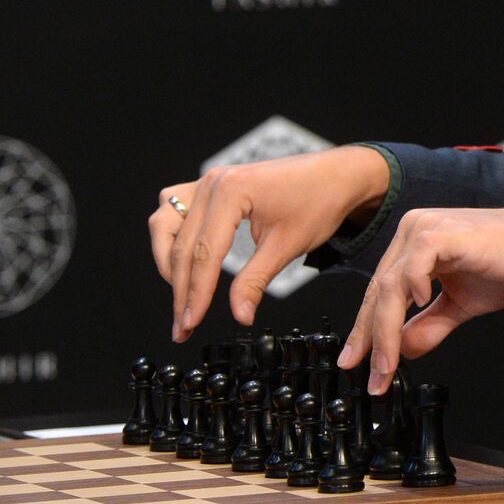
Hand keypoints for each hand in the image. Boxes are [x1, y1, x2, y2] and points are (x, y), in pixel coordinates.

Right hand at [149, 145, 389, 341]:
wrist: (338, 176)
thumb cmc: (318, 203)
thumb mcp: (287, 246)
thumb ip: (255, 282)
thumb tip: (239, 316)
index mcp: (230, 192)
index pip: (204, 253)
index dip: (196, 294)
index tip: (190, 325)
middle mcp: (213, 181)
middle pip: (183, 245)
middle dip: (181, 290)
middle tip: (183, 327)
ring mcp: (209, 180)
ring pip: (166, 224)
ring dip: (168, 262)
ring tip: (181, 296)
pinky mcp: (212, 185)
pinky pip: (175, 208)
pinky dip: (172, 236)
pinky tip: (180, 260)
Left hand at [336, 204, 503, 394]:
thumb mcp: (460, 305)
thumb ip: (429, 325)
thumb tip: (401, 351)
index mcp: (414, 243)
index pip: (380, 290)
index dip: (368, 330)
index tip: (362, 364)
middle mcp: (414, 230)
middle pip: (379, 290)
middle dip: (371, 338)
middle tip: (373, 375)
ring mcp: (426, 228)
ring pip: (390, 285)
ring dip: (386, 330)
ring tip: (388, 363)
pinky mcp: (443, 233)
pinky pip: (414, 265)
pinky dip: (410, 289)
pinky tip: (419, 306)